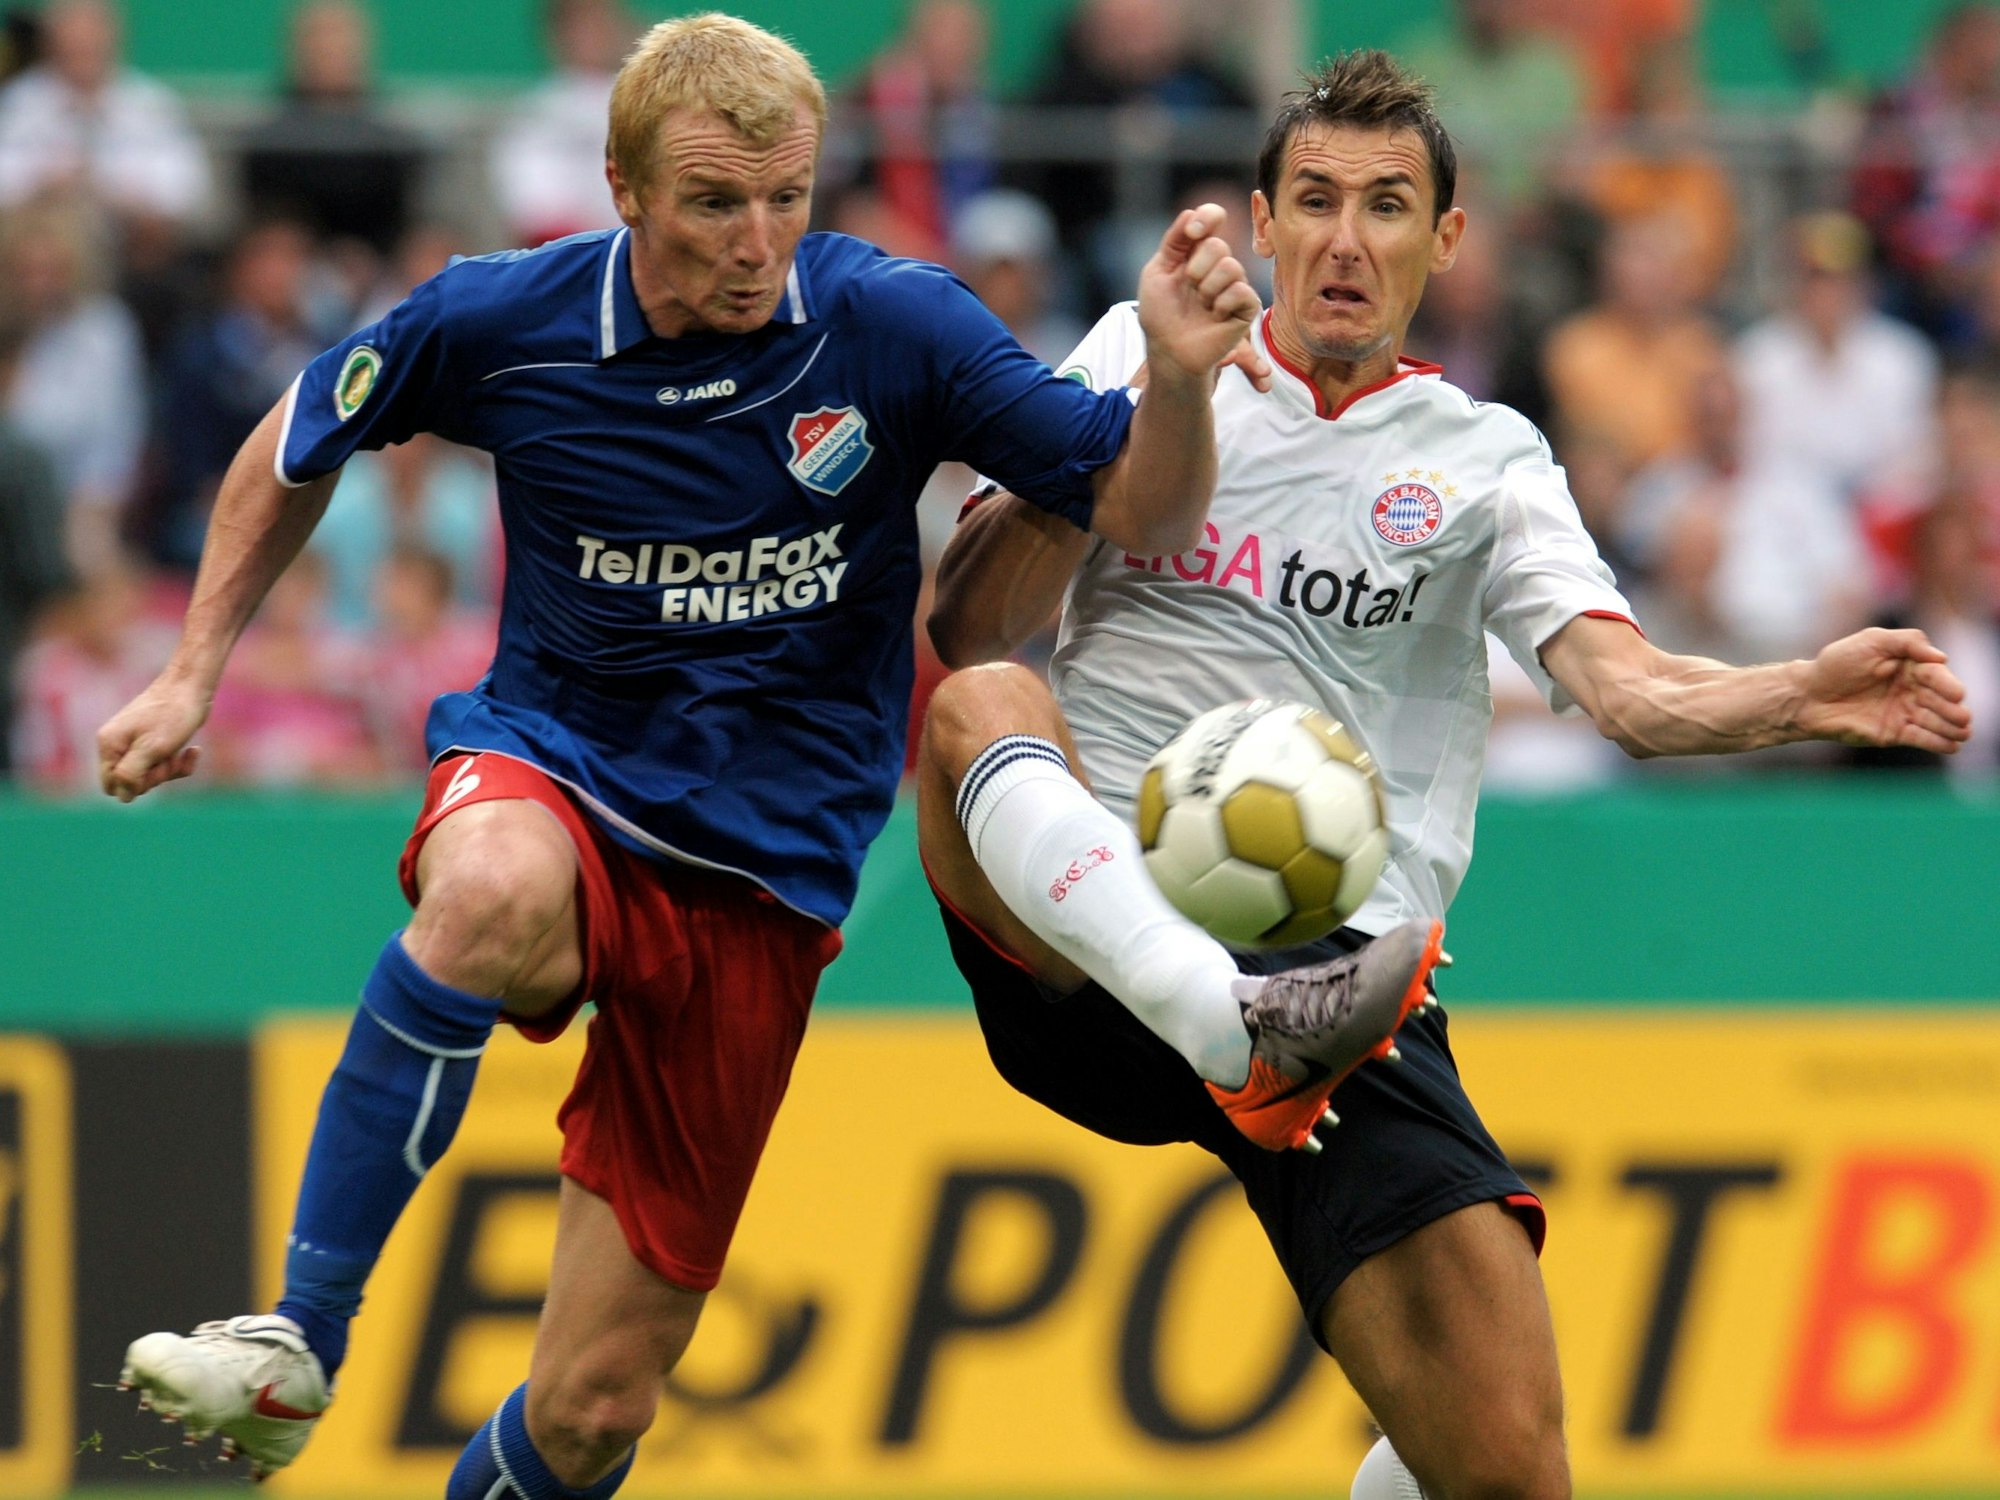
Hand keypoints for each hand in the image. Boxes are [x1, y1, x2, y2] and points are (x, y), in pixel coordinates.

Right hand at [98, 674, 209, 801]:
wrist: (192, 686)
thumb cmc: (171, 716)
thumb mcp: (151, 750)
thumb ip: (131, 774)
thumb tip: (122, 796)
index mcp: (109, 745)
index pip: (111, 785)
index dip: (133, 786)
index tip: (151, 771)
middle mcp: (118, 744)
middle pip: (132, 782)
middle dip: (154, 777)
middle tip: (168, 759)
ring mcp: (137, 743)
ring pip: (151, 775)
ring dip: (170, 769)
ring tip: (182, 752)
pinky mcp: (156, 743)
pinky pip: (165, 765)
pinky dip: (180, 762)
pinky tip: (194, 750)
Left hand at [1136, 204, 1269, 391]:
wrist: (1168, 351)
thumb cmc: (1161, 316)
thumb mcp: (1157, 273)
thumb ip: (1174, 241)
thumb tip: (1191, 213)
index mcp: (1197, 252)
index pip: (1213, 218)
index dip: (1208, 217)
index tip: (1193, 232)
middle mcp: (1218, 265)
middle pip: (1217, 245)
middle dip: (1196, 268)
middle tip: (1189, 288)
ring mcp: (1234, 285)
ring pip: (1230, 267)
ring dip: (1207, 289)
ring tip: (1201, 306)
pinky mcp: (1246, 308)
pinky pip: (1241, 291)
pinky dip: (1222, 304)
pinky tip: (1215, 316)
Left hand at [1798, 627, 1972, 754]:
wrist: (1807, 695)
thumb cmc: (1836, 664)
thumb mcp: (1871, 641)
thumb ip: (1907, 642)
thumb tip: (1940, 657)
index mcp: (1909, 665)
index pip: (1935, 675)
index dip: (1947, 684)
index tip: (1956, 694)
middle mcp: (1911, 689)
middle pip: (1938, 699)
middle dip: (1952, 708)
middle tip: (1962, 716)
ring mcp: (1904, 712)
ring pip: (1934, 720)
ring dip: (1950, 727)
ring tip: (1962, 731)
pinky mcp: (1893, 733)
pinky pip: (1920, 738)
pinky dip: (1937, 742)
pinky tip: (1951, 745)